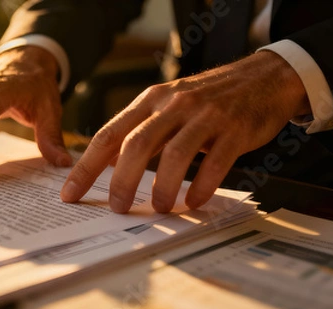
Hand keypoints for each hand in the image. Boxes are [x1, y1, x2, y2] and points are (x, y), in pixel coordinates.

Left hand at [60, 51, 309, 212]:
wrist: (262, 78)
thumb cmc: (205, 99)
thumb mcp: (166, 106)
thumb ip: (140, 132)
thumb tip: (108, 165)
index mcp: (149, 101)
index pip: (108, 135)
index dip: (86, 167)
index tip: (70, 194)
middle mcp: (173, 105)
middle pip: (137, 144)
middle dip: (122, 180)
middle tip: (117, 207)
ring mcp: (205, 115)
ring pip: (175, 154)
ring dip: (163, 187)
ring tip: (160, 208)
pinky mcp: (234, 129)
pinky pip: (215, 162)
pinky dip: (202, 186)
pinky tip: (194, 202)